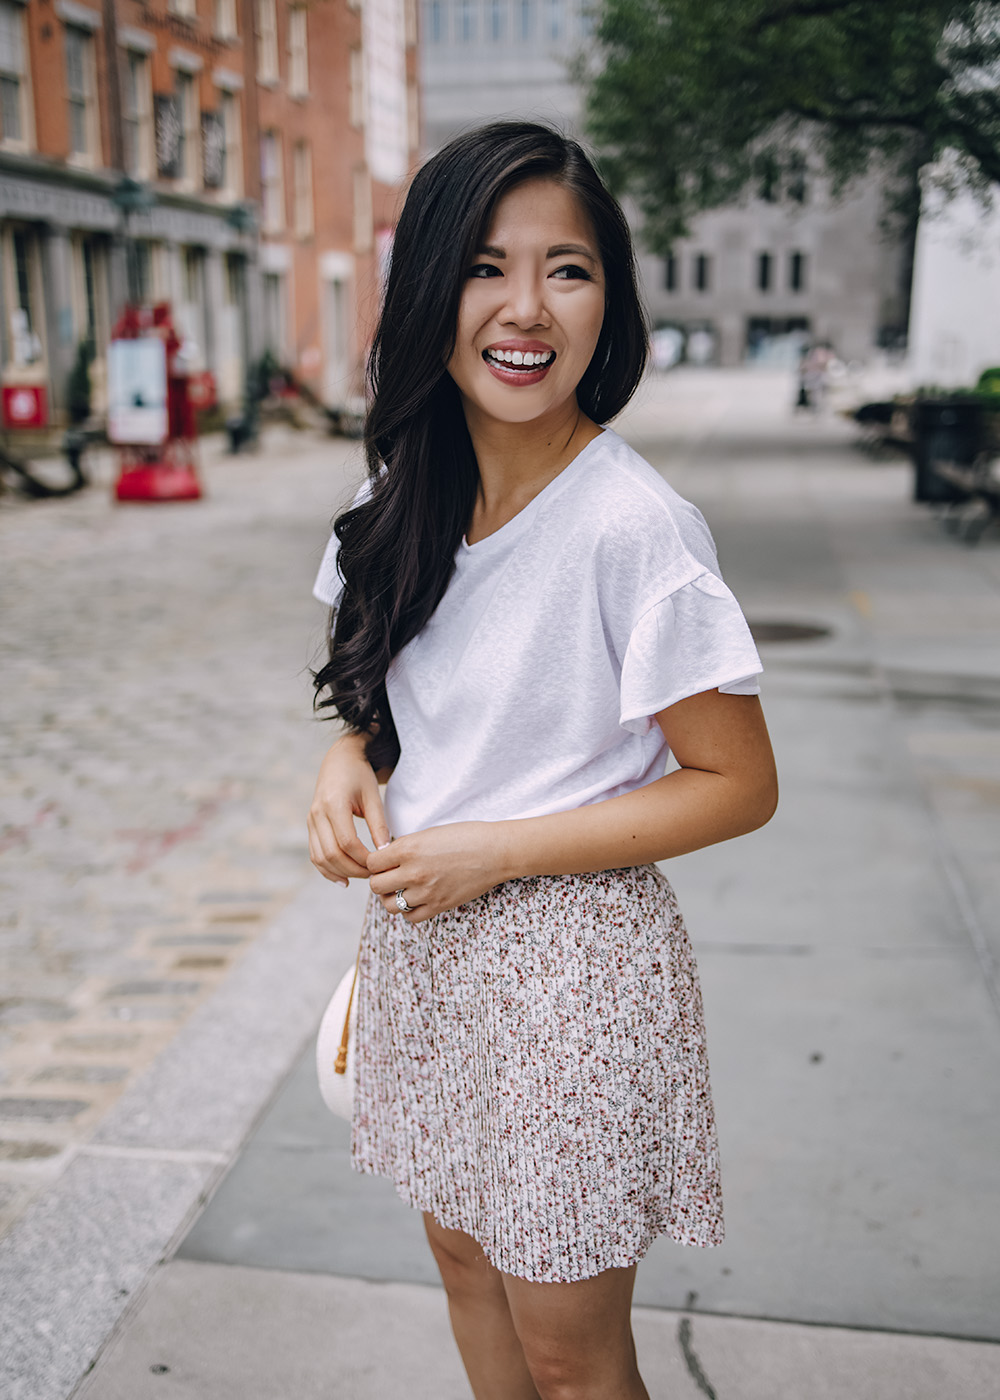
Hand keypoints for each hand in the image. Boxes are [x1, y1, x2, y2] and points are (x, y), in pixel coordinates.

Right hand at [308, 733, 390, 886]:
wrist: (340, 760)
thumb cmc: (360, 776)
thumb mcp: (373, 796)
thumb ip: (378, 824)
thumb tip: (386, 852)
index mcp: (334, 804)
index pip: (347, 842)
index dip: (363, 859)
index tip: (379, 865)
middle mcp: (317, 814)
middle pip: (331, 854)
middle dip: (353, 869)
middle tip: (373, 875)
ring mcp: (311, 820)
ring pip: (320, 857)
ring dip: (339, 872)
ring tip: (360, 878)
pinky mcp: (310, 825)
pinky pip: (314, 854)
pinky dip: (326, 869)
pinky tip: (343, 879)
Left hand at [366, 822, 506, 922]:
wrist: (495, 851)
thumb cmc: (465, 837)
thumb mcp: (429, 833)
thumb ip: (404, 846)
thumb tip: (384, 858)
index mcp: (409, 848)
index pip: (372, 863)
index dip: (375, 862)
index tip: (384, 862)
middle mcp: (414, 871)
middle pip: (376, 885)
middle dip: (380, 880)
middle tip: (391, 876)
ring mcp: (426, 891)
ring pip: (389, 905)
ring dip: (391, 898)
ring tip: (401, 889)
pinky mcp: (439, 905)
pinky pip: (410, 917)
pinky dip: (408, 910)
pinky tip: (416, 899)